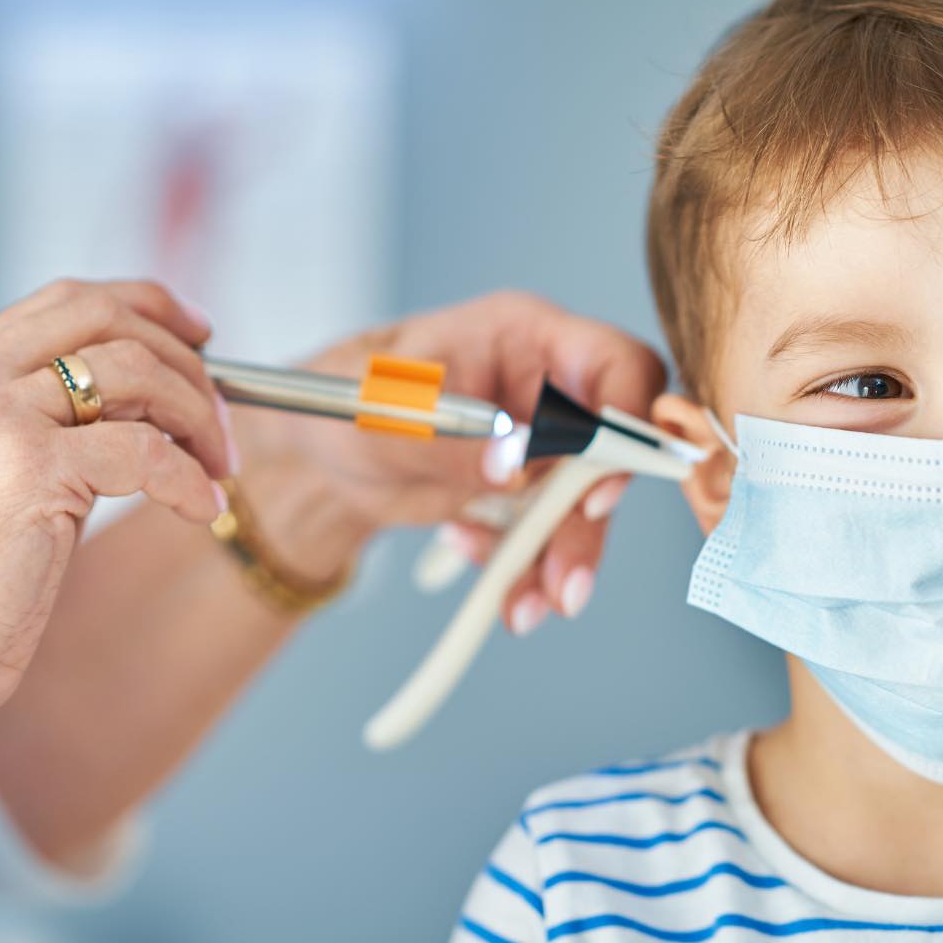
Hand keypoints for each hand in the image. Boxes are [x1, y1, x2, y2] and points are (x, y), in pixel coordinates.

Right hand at [0, 279, 236, 733]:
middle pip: (104, 314)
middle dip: (182, 353)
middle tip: (221, 410)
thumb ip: (38, 423)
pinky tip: (201, 507)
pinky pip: (146, 450)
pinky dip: (188, 477)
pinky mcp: (29, 470)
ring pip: (135, 371)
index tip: (199, 336)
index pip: (66, 301)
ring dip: (198, 413)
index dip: (147, 307)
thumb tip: (141, 396)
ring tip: (217, 464)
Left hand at [229, 290, 666, 634]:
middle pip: (611, 448)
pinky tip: (473, 559)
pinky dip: (522, 563)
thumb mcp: (382, 414)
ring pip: (586, 503)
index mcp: (524, 336)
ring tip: (526, 605)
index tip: (600, 491)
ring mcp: (540, 441)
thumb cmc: (340, 399)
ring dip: (561, 558)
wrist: (315, 456)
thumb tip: (514, 465)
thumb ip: (450, 438)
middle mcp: (546, 386)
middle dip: (589, 521)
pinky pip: (548, 532)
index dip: (627, 426)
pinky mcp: (526, 489)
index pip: (617, 366)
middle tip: (564, 581)